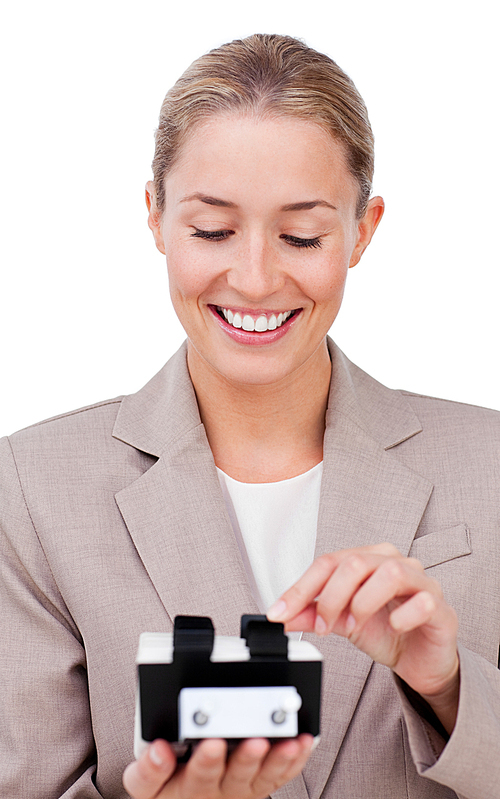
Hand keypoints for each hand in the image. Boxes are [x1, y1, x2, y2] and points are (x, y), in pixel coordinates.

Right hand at [123, 735, 313, 798]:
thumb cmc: (170, 790)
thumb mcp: (148, 786)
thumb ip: (148, 770)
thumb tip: (159, 750)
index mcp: (190, 785)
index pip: (199, 774)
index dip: (207, 760)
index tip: (213, 742)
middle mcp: (221, 789)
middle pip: (236, 775)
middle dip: (247, 758)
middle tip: (256, 741)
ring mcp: (245, 788)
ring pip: (264, 776)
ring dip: (278, 759)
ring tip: (289, 743)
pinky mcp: (262, 784)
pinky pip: (282, 775)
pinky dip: (296, 759)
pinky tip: (303, 742)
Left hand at [267, 543, 459, 732]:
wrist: (420, 661)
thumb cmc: (386, 632)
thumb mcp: (341, 622)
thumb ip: (313, 615)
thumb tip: (280, 615)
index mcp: (368, 560)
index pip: (328, 562)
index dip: (300, 588)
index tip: (281, 612)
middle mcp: (394, 562)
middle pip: (355, 563)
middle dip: (331, 598)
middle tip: (324, 625)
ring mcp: (420, 581)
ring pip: (390, 572)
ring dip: (363, 602)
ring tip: (354, 625)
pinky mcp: (440, 606)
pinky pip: (423, 601)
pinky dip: (403, 616)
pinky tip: (394, 627)